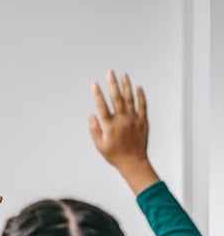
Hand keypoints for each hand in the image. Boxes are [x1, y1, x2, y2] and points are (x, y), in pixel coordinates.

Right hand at [88, 71, 158, 193]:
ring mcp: (133, 119)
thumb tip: (91, 115)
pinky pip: (142, 106)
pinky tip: (138, 87)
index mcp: (110, 126)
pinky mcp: (143, 121)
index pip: (102, 106)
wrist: (133, 162)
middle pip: (117, 98)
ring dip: (126, 86)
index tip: (94, 84)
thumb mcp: (100, 145)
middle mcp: (122, 120)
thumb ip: (94, 130)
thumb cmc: (115, 155)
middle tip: (110, 72)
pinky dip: (141, 96)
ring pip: (130, 99)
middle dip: (112, 84)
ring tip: (123, 75)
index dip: (98, 94)